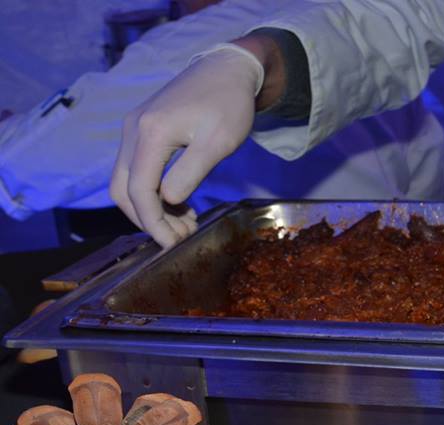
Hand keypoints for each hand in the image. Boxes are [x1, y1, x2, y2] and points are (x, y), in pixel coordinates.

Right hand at [109, 44, 263, 247]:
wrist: (227, 70)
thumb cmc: (229, 105)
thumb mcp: (218, 143)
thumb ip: (190, 173)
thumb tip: (167, 200)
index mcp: (150, 134)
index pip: (138, 191)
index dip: (153, 224)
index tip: (174, 244)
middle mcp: (133, 130)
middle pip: (122, 190)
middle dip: (148, 220)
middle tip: (181, 236)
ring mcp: (134, 128)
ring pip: (126, 181)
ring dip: (150, 208)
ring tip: (185, 221)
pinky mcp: (143, 129)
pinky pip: (137, 168)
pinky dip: (153, 191)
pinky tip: (180, 201)